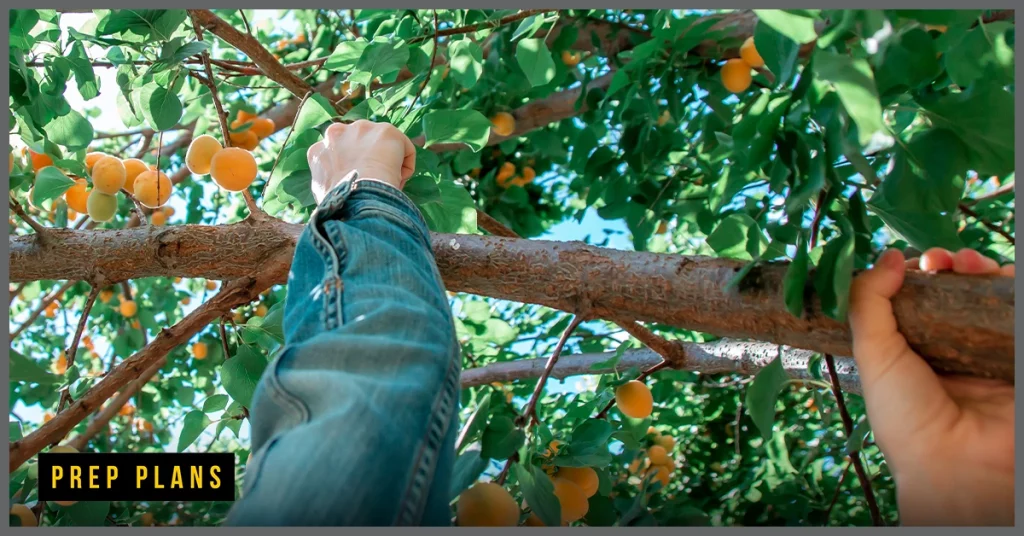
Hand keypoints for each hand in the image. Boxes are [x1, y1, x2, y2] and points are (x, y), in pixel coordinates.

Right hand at [306, 120, 415, 203]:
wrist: (355, 195)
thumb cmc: (340, 202)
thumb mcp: (323, 194)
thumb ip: (329, 182)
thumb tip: (338, 188)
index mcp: (319, 150)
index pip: (337, 154)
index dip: (352, 168)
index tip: (360, 183)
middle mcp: (336, 133)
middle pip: (361, 146)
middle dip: (370, 160)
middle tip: (376, 183)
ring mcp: (362, 129)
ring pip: (382, 147)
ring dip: (387, 164)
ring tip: (387, 184)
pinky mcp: (387, 131)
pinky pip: (404, 149)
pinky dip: (406, 167)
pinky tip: (399, 180)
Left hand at [848, 247, 1014, 525]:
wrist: (959, 464)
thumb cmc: (906, 416)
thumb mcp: (873, 356)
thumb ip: (870, 304)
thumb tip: (887, 257)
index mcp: (908, 350)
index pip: (914, 298)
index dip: (914, 274)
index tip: (914, 262)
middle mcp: (946, 349)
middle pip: (954, 292)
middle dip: (950, 266)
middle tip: (943, 259)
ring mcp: (983, 353)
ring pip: (987, 298)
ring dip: (980, 271)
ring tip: (971, 261)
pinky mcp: (1013, 359)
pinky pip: (1015, 316)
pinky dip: (1010, 290)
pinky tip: (999, 275)